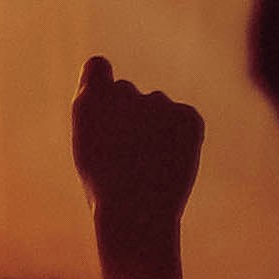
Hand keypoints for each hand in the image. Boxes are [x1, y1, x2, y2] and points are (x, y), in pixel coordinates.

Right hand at [71, 55, 207, 231]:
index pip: (97, 66)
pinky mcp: (188, 115)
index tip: (107, 100)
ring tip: (150, 165)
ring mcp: (158, 102)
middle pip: (128, 93)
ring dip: (157, 128)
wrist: (138, 212)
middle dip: (131, 115)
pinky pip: (185, 118)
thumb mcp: (90, 149)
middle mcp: (123, 93)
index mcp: (90, 101)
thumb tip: (117, 97)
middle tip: (129, 155)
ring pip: (158, 107)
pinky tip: (171, 162)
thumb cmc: (106, 188)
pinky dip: (182, 137)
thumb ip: (101, 115)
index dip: (101, 81)